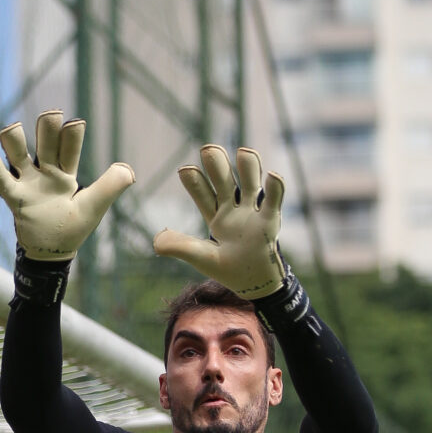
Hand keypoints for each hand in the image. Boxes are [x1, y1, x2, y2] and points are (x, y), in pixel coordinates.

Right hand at [0, 110, 134, 261]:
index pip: (70, 148)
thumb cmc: (72, 228)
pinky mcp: (13, 196)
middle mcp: (46, 172)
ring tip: (11, 129)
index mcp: (67, 173)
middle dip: (47, 126)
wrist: (49, 253)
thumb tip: (129, 171)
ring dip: (13, 138)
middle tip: (52, 115)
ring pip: (16, 151)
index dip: (72, 135)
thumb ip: (108, 188)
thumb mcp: (93, 208)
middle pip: (44, 140)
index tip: (75, 123)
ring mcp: (27, 181)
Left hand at [153, 145, 285, 298]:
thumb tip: (156, 242)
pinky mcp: (270, 222)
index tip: (184, 169)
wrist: (255, 284)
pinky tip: (272, 174)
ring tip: (244, 152)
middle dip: (217, 166)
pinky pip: (273, 201)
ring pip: (250, 185)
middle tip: (208, 149)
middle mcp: (234, 210)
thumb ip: (181, 247)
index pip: (203, 196)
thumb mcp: (201, 258)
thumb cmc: (228, 269)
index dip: (195, 183)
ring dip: (248, 168)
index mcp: (216, 217)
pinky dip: (275, 188)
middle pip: (225, 183)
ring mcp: (253, 213)